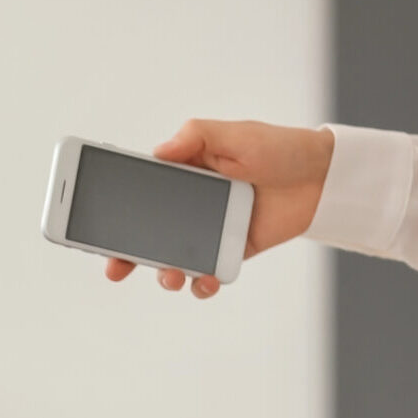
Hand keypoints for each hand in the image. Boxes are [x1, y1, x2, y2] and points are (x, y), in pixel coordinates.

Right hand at [103, 119, 336, 298]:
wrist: (322, 178)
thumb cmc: (279, 148)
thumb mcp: (234, 133)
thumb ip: (195, 136)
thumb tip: (158, 151)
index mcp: (184, 177)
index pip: (140, 197)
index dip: (115, 213)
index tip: (94, 227)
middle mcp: (191, 208)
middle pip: (146, 237)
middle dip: (126, 256)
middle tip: (115, 268)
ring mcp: (209, 233)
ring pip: (173, 261)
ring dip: (165, 274)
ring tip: (171, 275)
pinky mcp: (229, 253)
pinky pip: (206, 275)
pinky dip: (201, 284)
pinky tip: (204, 281)